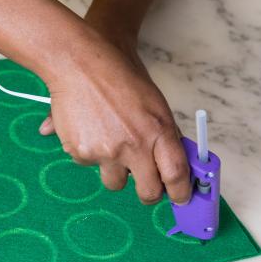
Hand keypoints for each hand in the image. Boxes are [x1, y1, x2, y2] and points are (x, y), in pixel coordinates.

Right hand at [39, 33, 190, 204]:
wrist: (80, 63)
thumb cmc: (118, 75)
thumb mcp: (153, 102)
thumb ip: (163, 134)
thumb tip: (172, 164)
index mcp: (159, 129)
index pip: (176, 173)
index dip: (180, 192)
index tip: (180, 198)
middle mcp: (135, 145)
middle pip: (148, 191)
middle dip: (149, 193)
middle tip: (145, 186)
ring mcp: (107, 152)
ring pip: (115, 182)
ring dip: (115, 171)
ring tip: (108, 143)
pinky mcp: (82, 153)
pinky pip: (89, 165)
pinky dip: (88, 152)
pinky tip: (87, 128)